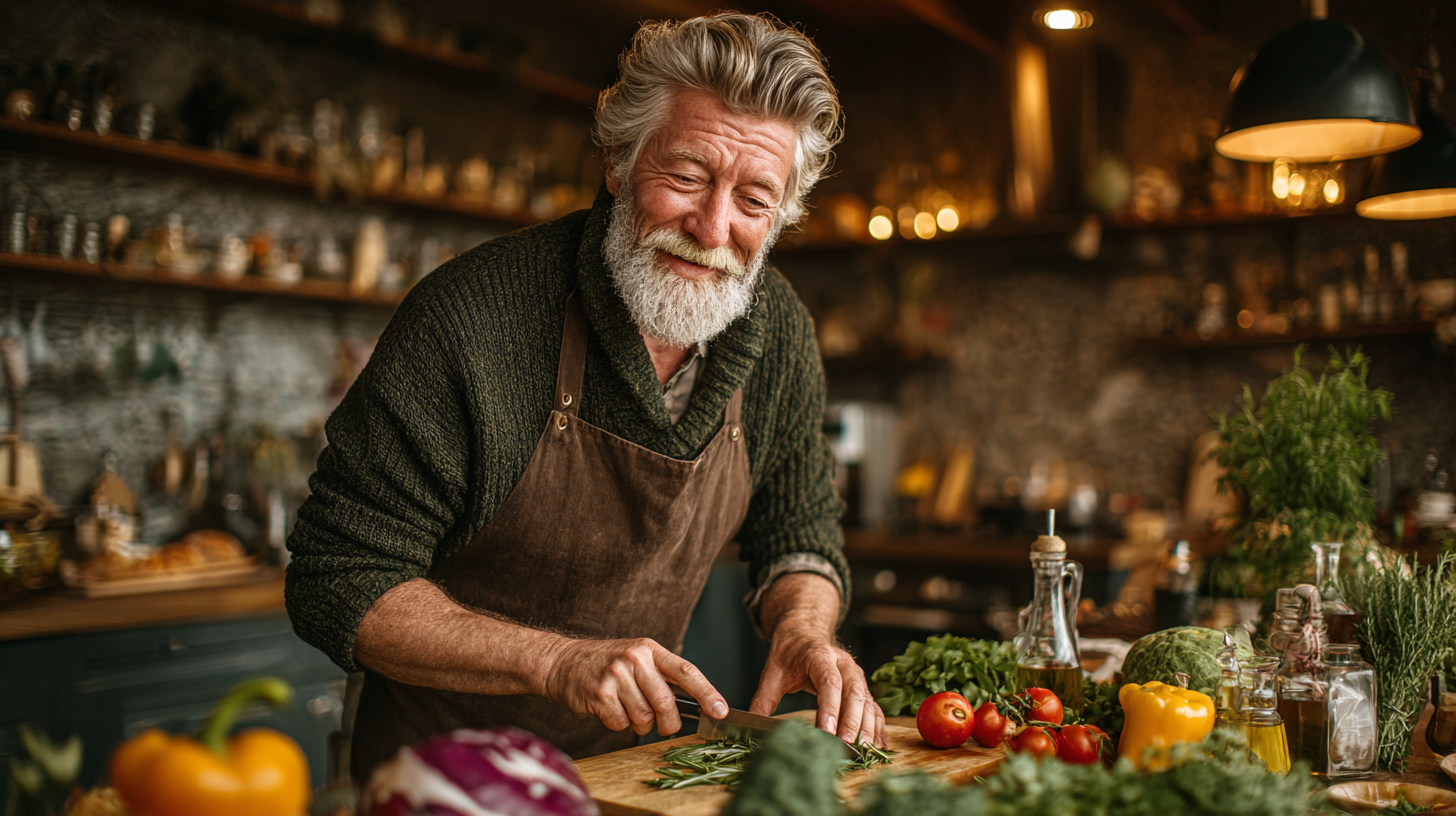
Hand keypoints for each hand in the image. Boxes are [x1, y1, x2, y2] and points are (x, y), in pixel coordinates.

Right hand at [539, 636, 728, 736]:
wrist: (561, 661)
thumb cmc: (605, 663)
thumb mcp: (636, 657)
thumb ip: (661, 676)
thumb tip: (695, 705)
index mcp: (649, 649)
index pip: (686, 670)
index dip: (707, 693)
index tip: (721, 710)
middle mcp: (634, 658)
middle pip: (666, 702)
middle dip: (669, 722)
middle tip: (666, 726)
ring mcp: (615, 676)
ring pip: (644, 717)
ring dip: (640, 724)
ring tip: (628, 710)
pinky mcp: (599, 694)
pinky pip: (622, 723)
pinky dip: (619, 724)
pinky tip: (610, 710)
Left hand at [749, 625, 885, 747]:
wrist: (804, 634)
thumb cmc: (789, 653)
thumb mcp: (773, 671)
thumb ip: (764, 697)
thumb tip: (753, 721)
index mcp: (820, 656)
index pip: (829, 682)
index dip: (829, 707)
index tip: (826, 731)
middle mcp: (844, 664)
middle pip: (854, 692)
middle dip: (852, 720)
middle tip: (846, 744)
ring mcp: (856, 674)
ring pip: (867, 700)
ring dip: (868, 726)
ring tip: (864, 749)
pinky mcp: (862, 686)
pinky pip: (874, 705)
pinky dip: (877, 725)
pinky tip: (878, 744)